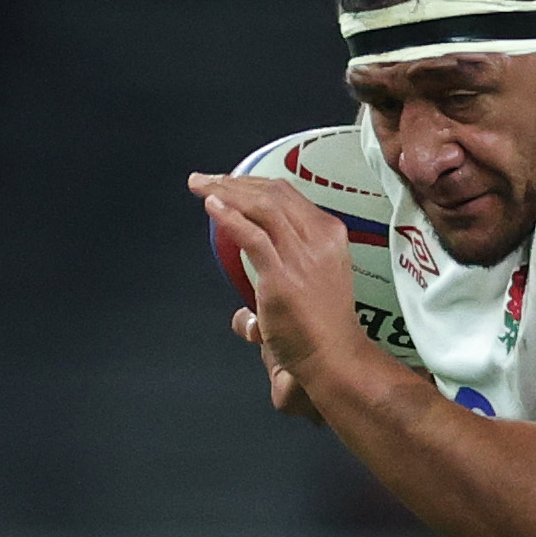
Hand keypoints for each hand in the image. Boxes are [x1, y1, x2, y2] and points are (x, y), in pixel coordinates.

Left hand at [192, 172, 358, 420]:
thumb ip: (282, 281)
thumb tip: (242, 316)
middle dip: (233, 181)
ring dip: (226, 192)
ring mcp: (302, 257)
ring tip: (201, 187)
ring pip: (262, 207)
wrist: (334, 357)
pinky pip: (252, 236)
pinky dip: (229, 216)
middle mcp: (320, 239)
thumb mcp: (314, 284)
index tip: (228, 181)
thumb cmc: (323, 328)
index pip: (288, 194)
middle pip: (272, 193)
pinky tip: (211, 206)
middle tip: (205, 180)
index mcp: (330, 235)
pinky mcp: (282, 277)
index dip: (253, 182)